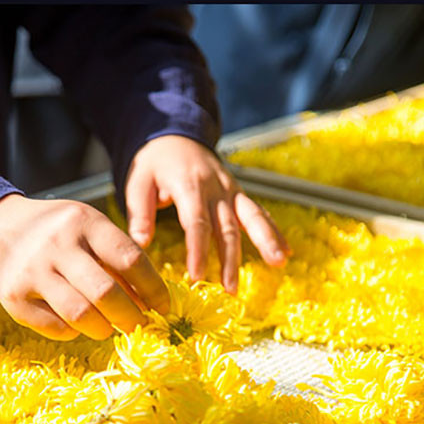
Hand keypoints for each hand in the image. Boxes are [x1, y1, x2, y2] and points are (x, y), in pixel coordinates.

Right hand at [0, 194, 169, 339]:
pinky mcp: (12, 297)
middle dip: (131, 316)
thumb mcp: (90, 228)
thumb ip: (119, 258)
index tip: (163, 307)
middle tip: (139, 325)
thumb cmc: (59, 231)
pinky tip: (78, 324)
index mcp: (84, 222)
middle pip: (106, 292)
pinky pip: (56, 328)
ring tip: (109, 327)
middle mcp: (57, 244)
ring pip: (81, 315)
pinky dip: (74, 332)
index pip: (129, 258)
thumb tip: (151, 302)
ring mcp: (32, 271)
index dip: (153, 288)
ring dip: (104, 329)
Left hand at [125, 135, 290, 293]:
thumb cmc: (154, 162)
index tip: (197, 275)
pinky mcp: (238, 192)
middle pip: (227, 226)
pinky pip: (258, 212)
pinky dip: (274, 231)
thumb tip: (141, 243)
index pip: (196, 222)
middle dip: (230, 259)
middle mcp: (215, 187)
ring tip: (278, 263)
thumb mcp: (138, 180)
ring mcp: (230, 189)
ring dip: (265, 241)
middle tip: (231, 288)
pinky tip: (286, 251)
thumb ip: (140, 211)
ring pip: (251, 216)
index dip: (198, 250)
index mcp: (189, 184)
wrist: (175, 135)